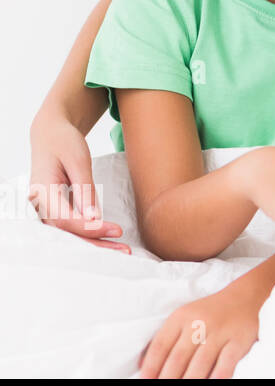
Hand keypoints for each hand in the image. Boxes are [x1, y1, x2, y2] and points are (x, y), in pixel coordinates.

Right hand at [28, 114, 128, 253]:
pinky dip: (89, 234)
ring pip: (68, 233)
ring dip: (94, 242)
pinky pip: (70, 226)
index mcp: (42, 190)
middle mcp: (39, 204)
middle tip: (124, 250)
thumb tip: (94, 218)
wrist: (50, 134)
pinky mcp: (54, 209)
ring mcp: (44, 208)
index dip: (90, 228)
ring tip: (121, 250)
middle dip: (95, 243)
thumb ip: (85, 189)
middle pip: (66, 232)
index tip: (116, 231)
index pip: (65, 219)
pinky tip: (108, 240)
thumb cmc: (64, 142)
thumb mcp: (78, 160)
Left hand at [139, 283, 259, 377]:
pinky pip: (226, 364)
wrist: (247, 296)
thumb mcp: (185, 317)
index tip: (145, 382)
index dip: (150, 368)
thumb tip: (144, 367)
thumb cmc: (210, 313)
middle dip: (167, 379)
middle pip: (178, 358)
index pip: (160, 346)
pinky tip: (211, 384)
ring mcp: (220, 332)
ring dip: (189, 382)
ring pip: (200, 364)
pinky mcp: (239, 340)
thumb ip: (167, 339)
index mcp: (181, 317)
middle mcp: (199, 323)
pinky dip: (217, 378)